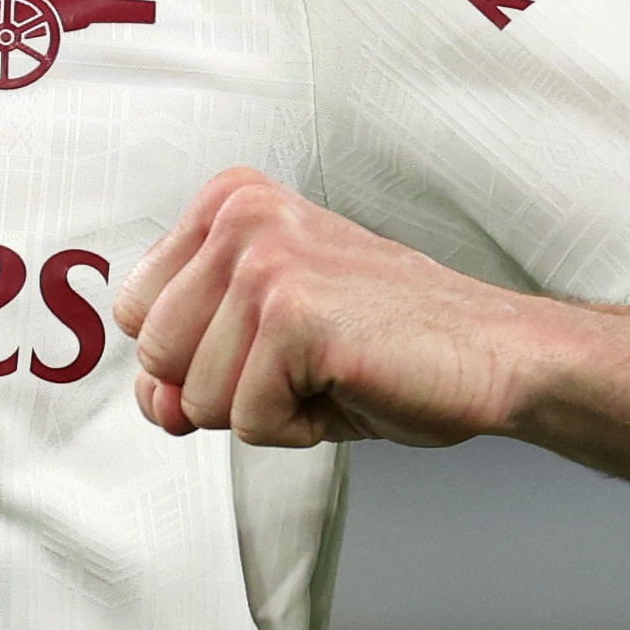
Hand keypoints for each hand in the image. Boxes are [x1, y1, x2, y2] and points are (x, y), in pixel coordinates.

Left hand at [112, 168, 559, 448]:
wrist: (493, 353)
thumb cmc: (386, 341)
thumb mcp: (264, 337)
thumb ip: (190, 357)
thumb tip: (152, 401)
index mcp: (229, 201)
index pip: (136, 311)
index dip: (191, 357)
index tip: (264, 344)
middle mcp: (241, 216)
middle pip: (156, 356)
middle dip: (224, 388)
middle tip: (303, 364)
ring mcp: (266, 261)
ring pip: (197, 396)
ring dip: (266, 410)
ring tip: (330, 371)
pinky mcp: (295, 316)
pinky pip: (249, 419)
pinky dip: (297, 428)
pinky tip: (348, 386)